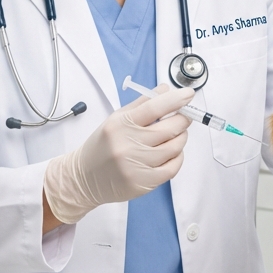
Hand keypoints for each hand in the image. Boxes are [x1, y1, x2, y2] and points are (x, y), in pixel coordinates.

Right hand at [43, 85, 193, 223]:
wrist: (84, 178)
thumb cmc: (102, 147)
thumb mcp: (116, 119)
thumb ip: (142, 104)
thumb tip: (165, 90)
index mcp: (121, 124)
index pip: (154, 107)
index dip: (175, 99)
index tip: (188, 94)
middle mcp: (128, 144)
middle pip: (170, 128)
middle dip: (183, 119)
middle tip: (184, 116)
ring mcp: (136, 165)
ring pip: (175, 147)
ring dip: (181, 138)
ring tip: (175, 135)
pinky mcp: (144, 183)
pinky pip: (173, 168)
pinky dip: (178, 157)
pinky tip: (171, 153)